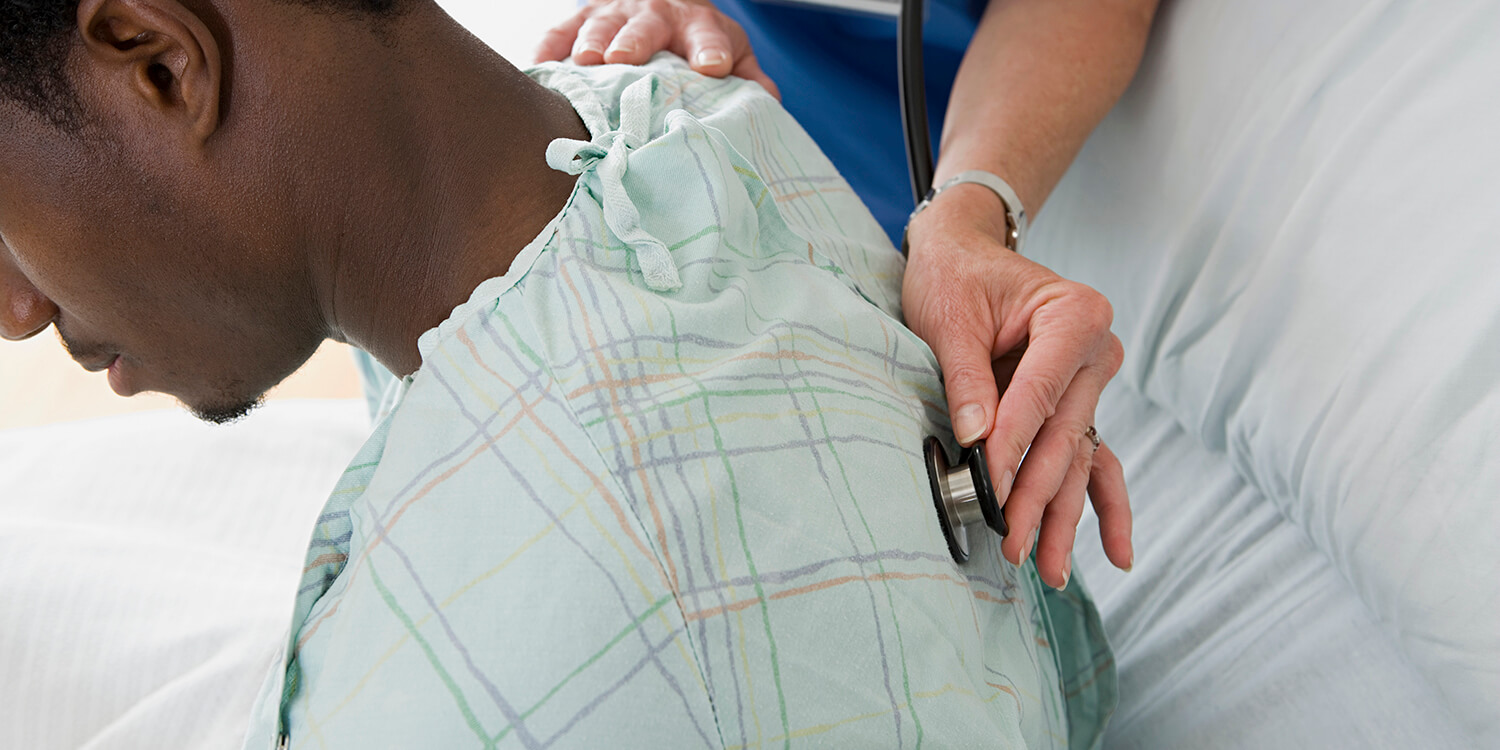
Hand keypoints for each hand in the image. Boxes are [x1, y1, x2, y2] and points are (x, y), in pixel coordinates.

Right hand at [536, 0, 779, 98]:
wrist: (663, 5)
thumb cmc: (696, 41)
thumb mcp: (729, 52)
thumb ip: (747, 78)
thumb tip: (767, 101)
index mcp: (697, 25)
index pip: (708, 35)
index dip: (710, 50)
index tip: (711, 67)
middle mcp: (655, 14)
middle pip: (645, 26)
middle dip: (636, 41)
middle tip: (624, 58)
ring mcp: (615, 15)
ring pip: (601, 24)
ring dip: (592, 41)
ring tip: (585, 61)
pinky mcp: (581, 21)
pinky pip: (560, 31)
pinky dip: (548, 48)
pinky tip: (540, 66)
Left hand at [902, 184, 1132, 587]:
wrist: (962, 254)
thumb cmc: (954, 277)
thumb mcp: (949, 318)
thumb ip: (966, 379)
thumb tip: (976, 441)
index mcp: (1074, 316)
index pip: (1040, 393)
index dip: (1013, 444)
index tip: (987, 487)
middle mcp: (1095, 352)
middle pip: (1065, 435)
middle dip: (1036, 494)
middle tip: (1011, 542)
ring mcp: (1091, 381)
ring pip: (1079, 457)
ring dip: (1064, 516)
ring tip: (1051, 569)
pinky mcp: (1076, 404)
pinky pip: (1093, 458)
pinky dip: (1102, 505)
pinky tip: (1114, 553)